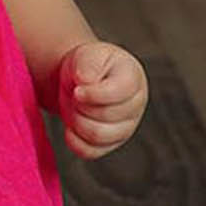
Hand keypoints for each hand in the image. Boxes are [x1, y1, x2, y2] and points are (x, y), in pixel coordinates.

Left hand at [56, 40, 147, 159]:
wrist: (80, 79)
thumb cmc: (88, 64)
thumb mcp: (87, 54)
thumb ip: (88, 63)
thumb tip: (86, 81)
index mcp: (133, 79)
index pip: (118, 94)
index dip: (93, 94)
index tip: (77, 88)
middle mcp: (135, 106)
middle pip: (106, 116)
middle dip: (81, 105)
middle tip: (74, 93)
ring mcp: (125, 127)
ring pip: (98, 135)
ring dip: (76, 120)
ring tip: (74, 106)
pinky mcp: (110, 143)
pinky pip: (90, 151)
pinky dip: (74, 140)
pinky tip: (70, 127)